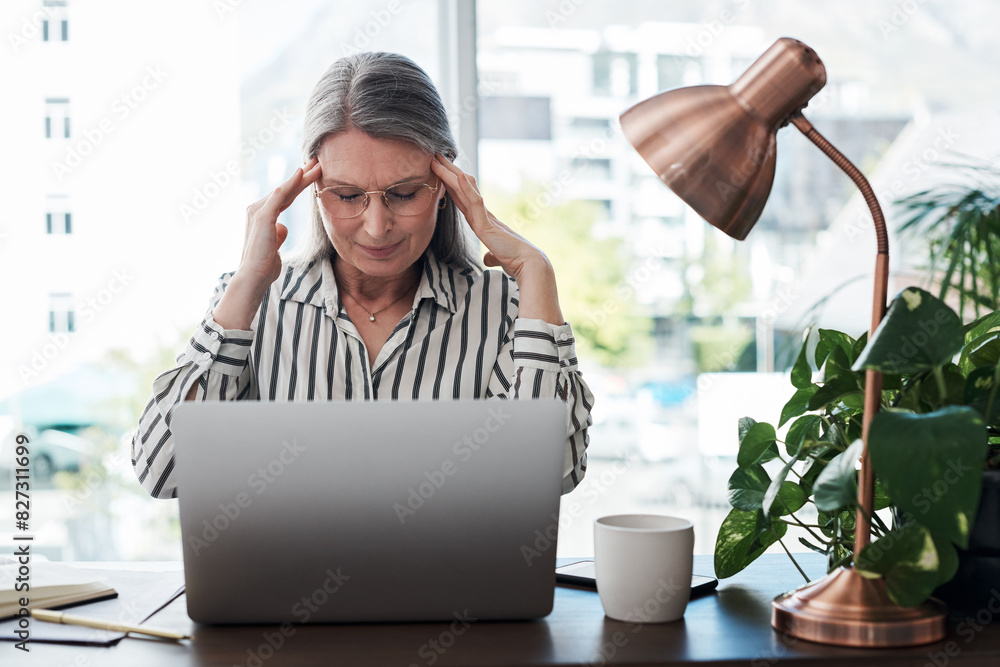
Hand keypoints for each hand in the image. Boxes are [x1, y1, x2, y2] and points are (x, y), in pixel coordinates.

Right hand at [238, 157, 321, 288]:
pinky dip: (291, 183)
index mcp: (261, 216)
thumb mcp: (274, 247)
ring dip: (302, 176)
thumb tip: (283, 227)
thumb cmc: (264, 266)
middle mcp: (257, 209)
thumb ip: (278, 235)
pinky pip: (280, 195)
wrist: (254, 277)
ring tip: (317, 165)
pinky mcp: (262, 215)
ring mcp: (258, 210)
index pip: (284, 197)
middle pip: (285, 190)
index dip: (299, 185)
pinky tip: (301, 172)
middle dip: (302, 175)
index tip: (313, 175)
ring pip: (285, 189)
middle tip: (317, 161)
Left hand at [430, 154, 548, 280]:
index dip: (452, 186)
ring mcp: (484, 218)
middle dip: (448, 173)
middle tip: (435, 156)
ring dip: (450, 174)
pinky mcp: (486, 224)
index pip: (464, 200)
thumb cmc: (515, 260)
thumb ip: (492, 255)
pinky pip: (475, 202)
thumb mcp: (498, 256)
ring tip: (438, 159)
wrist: (528, 265)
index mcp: (484, 222)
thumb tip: (488, 258)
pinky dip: (466, 189)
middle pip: (461, 189)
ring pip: (465, 190)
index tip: (442, 173)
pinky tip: (458, 176)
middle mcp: (483, 216)